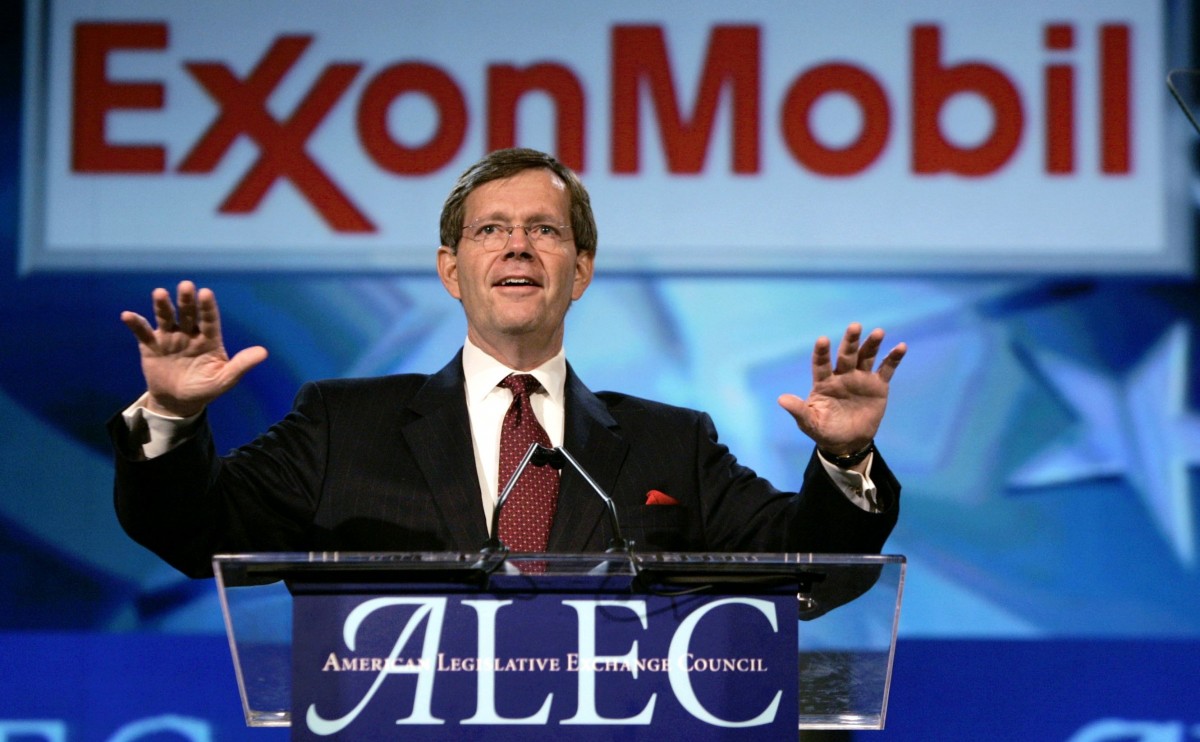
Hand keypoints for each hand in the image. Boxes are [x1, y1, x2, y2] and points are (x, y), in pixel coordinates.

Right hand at [120, 281, 267, 416]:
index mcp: (209, 339)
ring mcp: (169, 337)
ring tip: (160, 293)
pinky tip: (127, 315)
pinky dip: (136, 323)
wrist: (178, 401)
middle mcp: (189, 333)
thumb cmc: (205, 388)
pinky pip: (143, 332)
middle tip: (186, 286)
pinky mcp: (151, 345)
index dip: (207, 307)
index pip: (209, 320)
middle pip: (188, 313)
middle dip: (187, 300)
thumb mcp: (224, 379)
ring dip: (162, 306)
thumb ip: (241, 365)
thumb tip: (263, 353)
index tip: (206, 293)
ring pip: (166, 317)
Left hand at [777, 323, 905, 456]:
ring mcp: (861, 378)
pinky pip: (886, 369)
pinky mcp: (878, 386)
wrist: (848, 441)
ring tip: (878, 332)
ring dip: (872, 344)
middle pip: (846, 355)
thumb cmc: (824, 430)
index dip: (822, 353)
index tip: (822, 340)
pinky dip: (893, 358)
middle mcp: (842, 375)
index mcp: (824, 382)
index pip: (821, 364)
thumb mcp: (810, 423)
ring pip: (866, 357)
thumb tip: (781, 399)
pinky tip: (901, 346)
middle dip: (850, 341)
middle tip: (854, 326)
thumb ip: (799, 410)